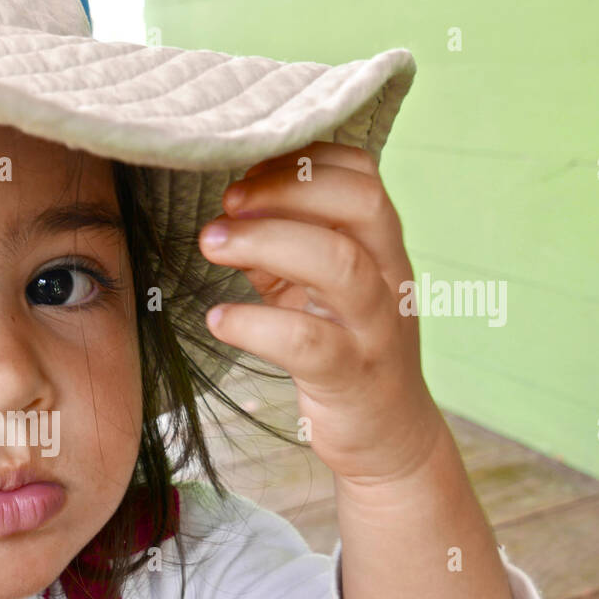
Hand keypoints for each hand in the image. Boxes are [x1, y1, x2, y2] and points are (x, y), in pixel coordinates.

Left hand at [198, 141, 446, 485]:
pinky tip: (219, 318)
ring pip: (338, 265)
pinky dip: (255, 324)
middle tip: (227, 204)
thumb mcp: (315, 289)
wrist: (388, 436)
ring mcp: (375, 328)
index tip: (248, 173)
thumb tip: (229, 212)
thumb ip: (280, 248)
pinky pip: (307, 343)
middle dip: (286, 190)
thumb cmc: (344, 347)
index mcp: (381, 246)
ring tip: (210, 243)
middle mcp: (388, 277)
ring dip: (266, 242)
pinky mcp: (352, 377)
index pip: (362, 175)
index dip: (303, 161)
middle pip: (359, 204)